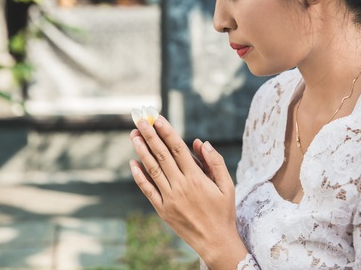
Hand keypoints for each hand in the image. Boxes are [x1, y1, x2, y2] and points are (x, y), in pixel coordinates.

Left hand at [129, 116, 247, 268]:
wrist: (215, 241)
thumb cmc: (223, 211)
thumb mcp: (227, 185)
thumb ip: (215, 162)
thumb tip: (201, 142)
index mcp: (196, 178)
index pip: (177, 148)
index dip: (166, 132)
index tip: (158, 118)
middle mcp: (180, 186)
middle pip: (162, 155)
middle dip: (150, 135)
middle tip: (141, 120)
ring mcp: (169, 198)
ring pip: (152, 170)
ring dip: (142, 151)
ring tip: (133, 135)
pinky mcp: (162, 210)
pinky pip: (148, 190)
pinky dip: (139, 176)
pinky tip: (133, 163)